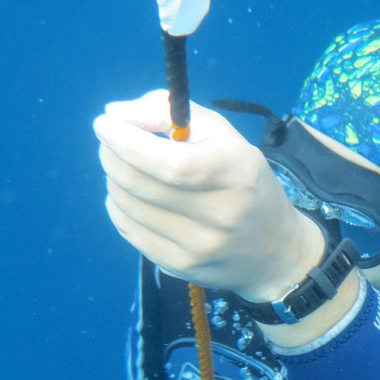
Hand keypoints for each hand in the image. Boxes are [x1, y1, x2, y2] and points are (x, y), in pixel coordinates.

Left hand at [93, 90, 324, 301]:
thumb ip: (171, 114)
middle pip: (139, 182)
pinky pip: (127, 229)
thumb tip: (113, 113)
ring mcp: (196, 247)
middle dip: (112, 154)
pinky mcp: (179, 266)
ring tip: (124, 167)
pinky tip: (132, 196)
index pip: (169, 163)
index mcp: (235, 174)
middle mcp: (218, 215)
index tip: (104, 123)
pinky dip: (118, 205)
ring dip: (113, 178)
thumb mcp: (225, 137)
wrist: (275, 252)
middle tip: (110, 141)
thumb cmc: (246, 182)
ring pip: (126, 205)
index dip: (127, 142)